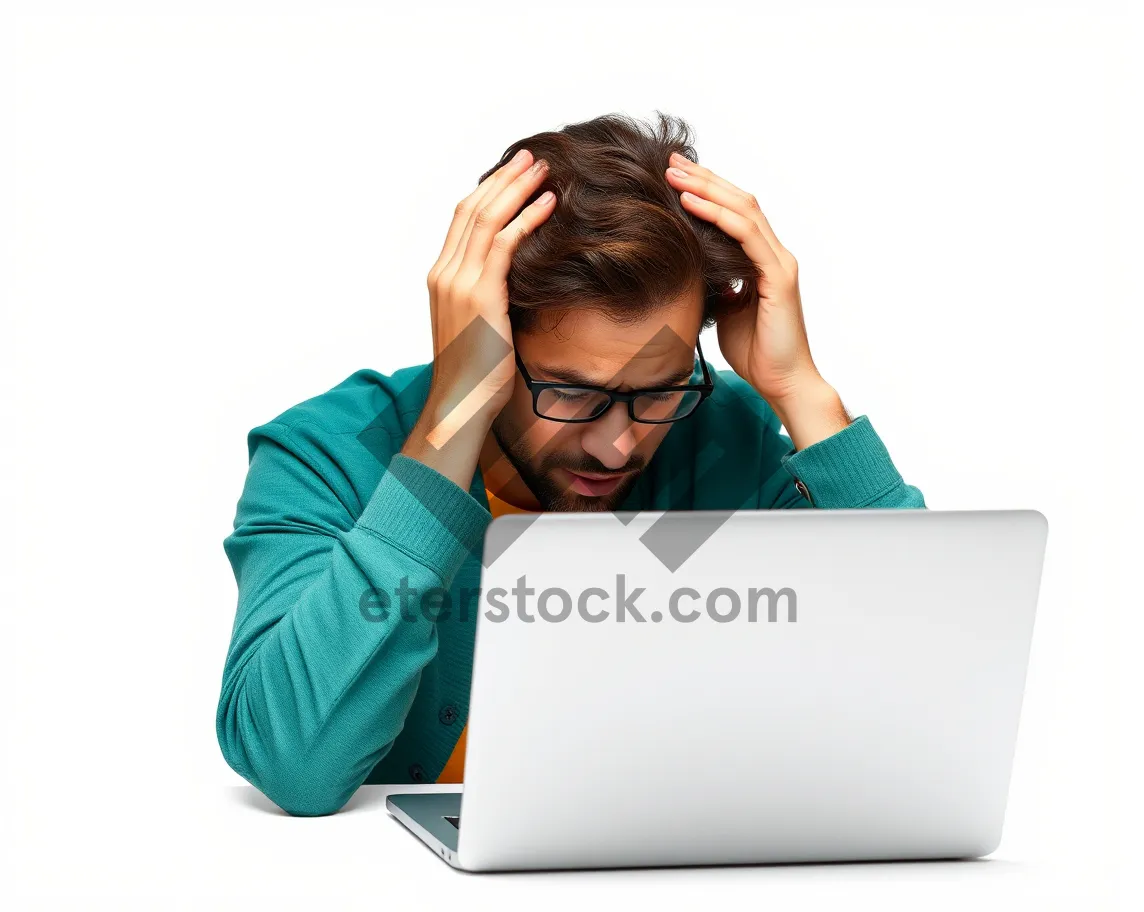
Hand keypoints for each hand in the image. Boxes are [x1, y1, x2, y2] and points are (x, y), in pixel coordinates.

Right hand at [402, 149, 555, 486]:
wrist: (460, 405)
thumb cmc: (475, 375)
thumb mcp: (478, 326)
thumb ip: (488, 297)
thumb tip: (514, 282)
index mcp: (441, 278)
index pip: (462, 220)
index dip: (489, 191)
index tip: (514, 173)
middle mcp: (444, 274)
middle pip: (472, 209)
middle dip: (504, 179)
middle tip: (531, 157)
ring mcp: (458, 283)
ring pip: (487, 219)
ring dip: (517, 189)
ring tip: (543, 169)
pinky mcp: (480, 295)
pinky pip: (504, 244)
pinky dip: (526, 219)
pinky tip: (548, 205)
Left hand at [665, 153, 848, 448]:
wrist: (782, 383)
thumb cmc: (756, 352)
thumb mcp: (724, 311)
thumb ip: (715, 285)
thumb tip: (690, 269)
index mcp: (763, 260)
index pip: (736, 212)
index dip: (707, 191)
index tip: (675, 176)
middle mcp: (775, 254)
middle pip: (739, 201)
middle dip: (704, 179)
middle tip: (670, 161)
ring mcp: (779, 263)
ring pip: (743, 210)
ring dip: (706, 189)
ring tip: (675, 175)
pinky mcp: (778, 278)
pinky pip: (746, 236)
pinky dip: (717, 216)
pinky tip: (691, 204)